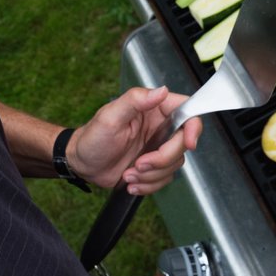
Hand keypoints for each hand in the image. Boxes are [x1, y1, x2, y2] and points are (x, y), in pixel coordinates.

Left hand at [68, 86, 201, 195]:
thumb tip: (161, 90)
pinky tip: (131, 181)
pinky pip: (164, 179)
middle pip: (182, 144)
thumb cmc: (92, 137)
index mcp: (153, 109)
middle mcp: (159, 127)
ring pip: (174, 165)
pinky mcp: (154, 166)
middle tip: (139, 163)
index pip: (186, 110)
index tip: (188, 143)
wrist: (82, 164)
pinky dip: (148, 184)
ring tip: (128, 173)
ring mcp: (158, 147)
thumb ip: (136, 100)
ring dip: (151, 175)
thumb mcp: (110, 116)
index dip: (193, 126)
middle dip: (162, 159)